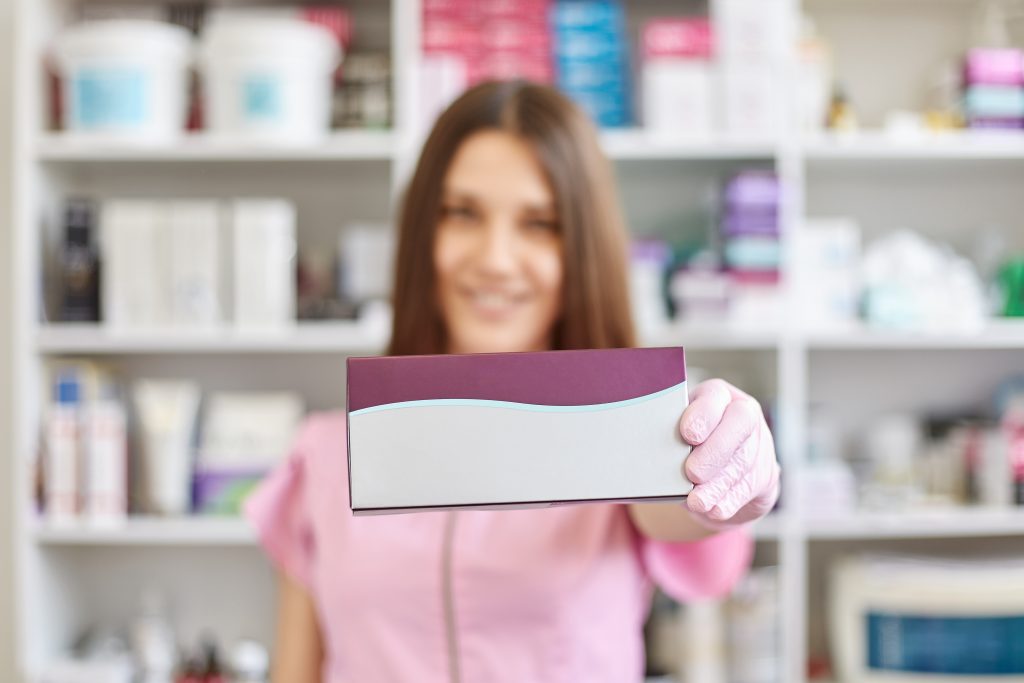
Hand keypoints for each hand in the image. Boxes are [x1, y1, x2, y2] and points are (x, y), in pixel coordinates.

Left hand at [679, 379, 779, 528]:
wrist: (716, 471)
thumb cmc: (686, 445)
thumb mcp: (676, 432)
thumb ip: (668, 435)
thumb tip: (649, 452)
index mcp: (717, 396)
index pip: (716, 395)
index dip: (703, 414)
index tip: (688, 434)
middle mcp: (743, 414)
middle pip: (739, 425)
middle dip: (714, 452)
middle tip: (692, 473)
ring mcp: (759, 443)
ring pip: (743, 461)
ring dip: (718, 484)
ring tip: (698, 501)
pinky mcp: (765, 474)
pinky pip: (749, 486)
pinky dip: (729, 501)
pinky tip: (715, 509)